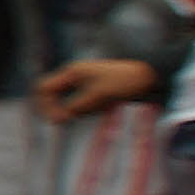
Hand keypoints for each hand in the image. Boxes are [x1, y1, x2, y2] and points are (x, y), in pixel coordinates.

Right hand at [35, 55, 161, 120]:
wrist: (150, 75)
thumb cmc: (124, 82)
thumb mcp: (98, 96)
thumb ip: (75, 106)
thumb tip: (57, 119)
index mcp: (72, 73)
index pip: (44, 89)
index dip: (46, 105)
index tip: (59, 119)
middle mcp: (74, 76)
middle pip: (51, 93)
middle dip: (53, 109)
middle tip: (65, 122)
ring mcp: (83, 82)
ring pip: (63, 99)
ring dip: (68, 111)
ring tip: (81, 118)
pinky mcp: (93, 89)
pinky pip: (77, 102)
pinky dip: (79, 111)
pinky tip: (90, 116)